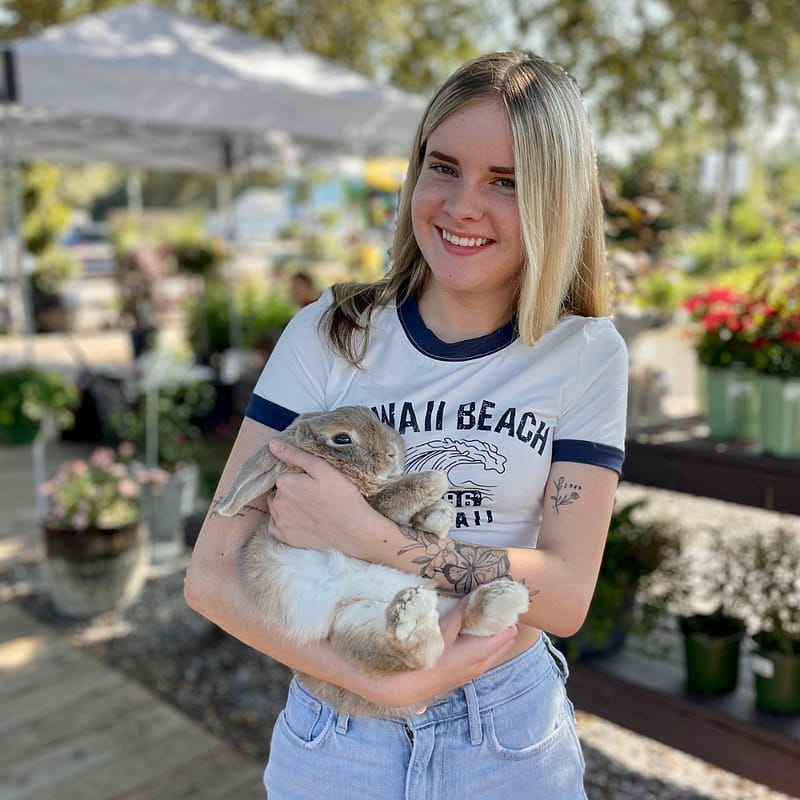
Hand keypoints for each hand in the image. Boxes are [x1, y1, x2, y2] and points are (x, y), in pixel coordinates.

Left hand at [266, 439, 383, 555]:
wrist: (354, 531)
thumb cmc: (341, 496)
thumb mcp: (322, 469)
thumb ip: (296, 455)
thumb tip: (272, 445)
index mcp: (284, 483)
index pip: (284, 474)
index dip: (298, 477)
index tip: (314, 483)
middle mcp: (276, 503)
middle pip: (278, 491)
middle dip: (291, 491)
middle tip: (314, 495)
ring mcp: (279, 522)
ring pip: (277, 507)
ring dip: (287, 505)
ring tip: (309, 508)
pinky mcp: (284, 538)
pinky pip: (276, 526)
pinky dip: (284, 522)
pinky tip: (302, 521)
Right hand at [356, 598, 519, 708]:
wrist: (410, 686)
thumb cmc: (429, 656)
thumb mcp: (444, 630)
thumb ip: (462, 611)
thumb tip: (476, 593)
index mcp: (482, 652)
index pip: (509, 631)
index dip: (506, 615)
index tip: (497, 601)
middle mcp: (484, 663)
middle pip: (506, 640)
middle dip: (501, 622)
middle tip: (487, 606)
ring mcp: (477, 671)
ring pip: (496, 649)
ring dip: (492, 633)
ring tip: (477, 617)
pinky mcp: (468, 673)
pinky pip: (486, 655)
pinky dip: (484, 643)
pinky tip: (467, 633)